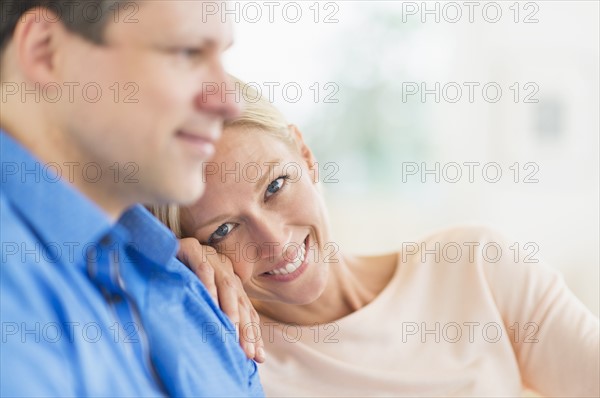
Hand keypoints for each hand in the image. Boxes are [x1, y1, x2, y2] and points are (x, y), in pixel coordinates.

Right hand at [177, 238, 264, 362]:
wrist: (152, 249)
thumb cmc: (173, 279)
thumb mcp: (197, 299)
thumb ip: (212, 317)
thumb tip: (227, 349)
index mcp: (229, 281)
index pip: (246, 309)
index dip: (253, 332)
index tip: (258, 357)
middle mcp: (224, 269)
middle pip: (240, 301)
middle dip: (246, 328)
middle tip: (247, 352)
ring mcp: (209, 257)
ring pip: (226, 284)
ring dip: (230, 308)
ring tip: (232, 329)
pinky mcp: (191, 249)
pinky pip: (203, 268)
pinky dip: (208, 284)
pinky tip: (210, 301)